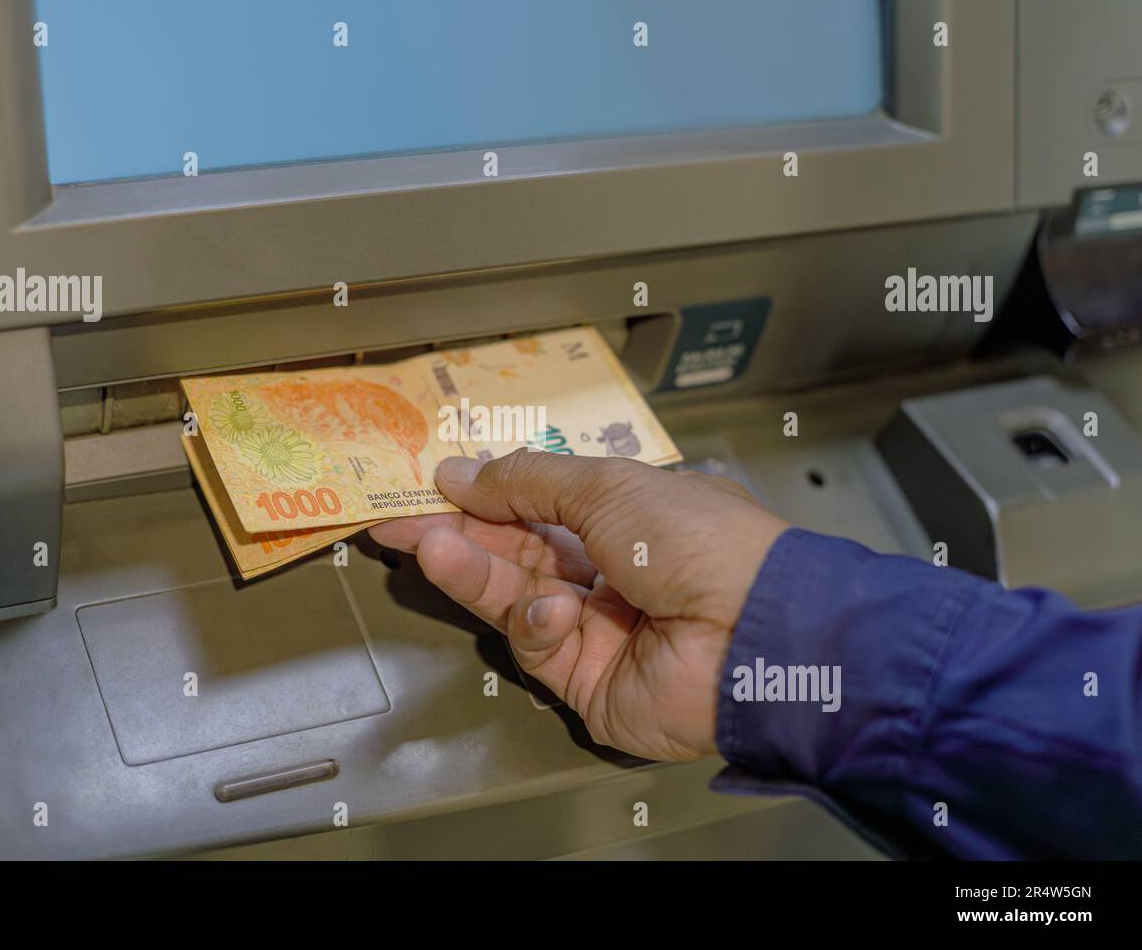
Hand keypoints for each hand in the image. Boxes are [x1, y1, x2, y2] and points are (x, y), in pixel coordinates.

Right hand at [368, 449, 788, 760]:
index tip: (432, 488)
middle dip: (461, 536)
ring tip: (431, 547)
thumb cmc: (700, 543)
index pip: (543, 506)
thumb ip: (527, 482)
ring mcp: (604, 630)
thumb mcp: (607, 485)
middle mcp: (618, 573)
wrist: (752, 635)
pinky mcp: (592, 682)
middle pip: (520, 554)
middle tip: (402, 523)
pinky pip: (542, 648)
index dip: (487, 496)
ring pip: (519, 599)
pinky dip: (537, 625)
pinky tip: (547, 609)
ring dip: (476, 572)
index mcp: (634, 518)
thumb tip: (464, 472)